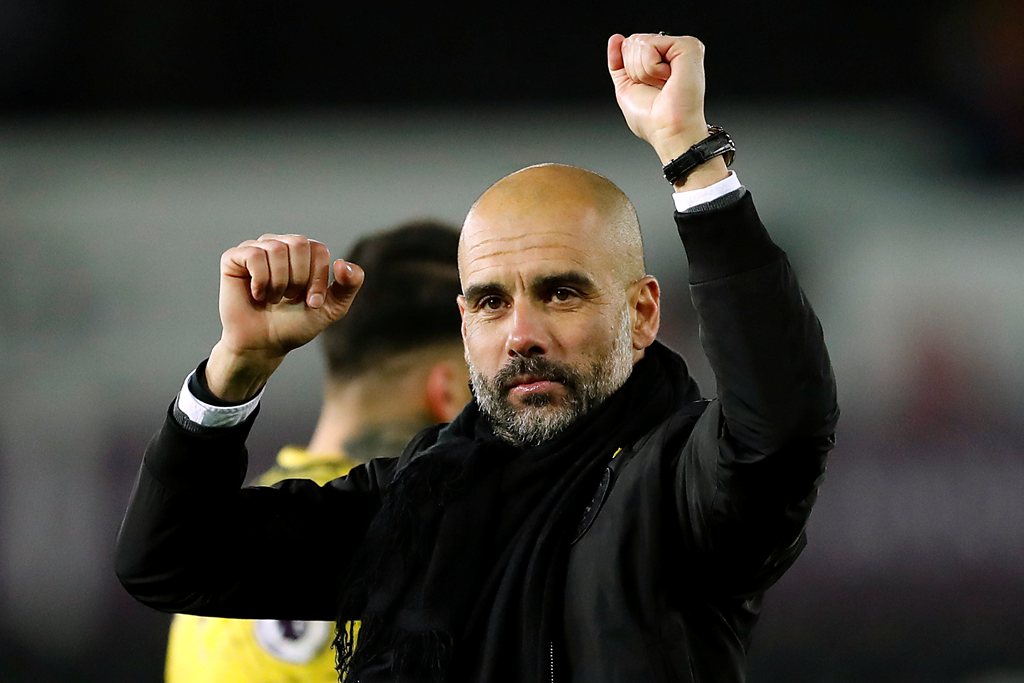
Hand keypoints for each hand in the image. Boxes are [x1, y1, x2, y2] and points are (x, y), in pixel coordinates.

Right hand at [206, 233, 363, 400]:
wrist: (265, 345)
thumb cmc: (296, 324)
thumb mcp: (332, 308)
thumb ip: (348, 286)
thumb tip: (342, 263)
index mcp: (304, 252)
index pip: (319, 250)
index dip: (318, 278)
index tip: (312, 302)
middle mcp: (280, 245)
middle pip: (299, 243)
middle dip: (299, 279)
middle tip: (290, 299)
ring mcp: (256, 249)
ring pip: (276, 249)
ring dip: (279, 283)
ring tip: (274, 298)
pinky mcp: (233, 259)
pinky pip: (254, 256)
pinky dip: (260, 281)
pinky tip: (257, 295)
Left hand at [608, 32, 727, 185]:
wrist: (668, 130)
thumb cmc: (652, 119)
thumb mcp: (626, 88)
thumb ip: (618, 63)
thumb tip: (616, 39)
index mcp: (660, 61)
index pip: (629, 46)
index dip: (628, 69)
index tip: (647, 88)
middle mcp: (671, 53)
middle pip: (632, 42)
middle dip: (634, 69)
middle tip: (656, 87)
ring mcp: (681, 48)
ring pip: (639, 42)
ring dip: (643, 71)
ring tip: (662, 85)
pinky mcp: (688, 46)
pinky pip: (651, 43)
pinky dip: (651, 67)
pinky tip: (668, 78)